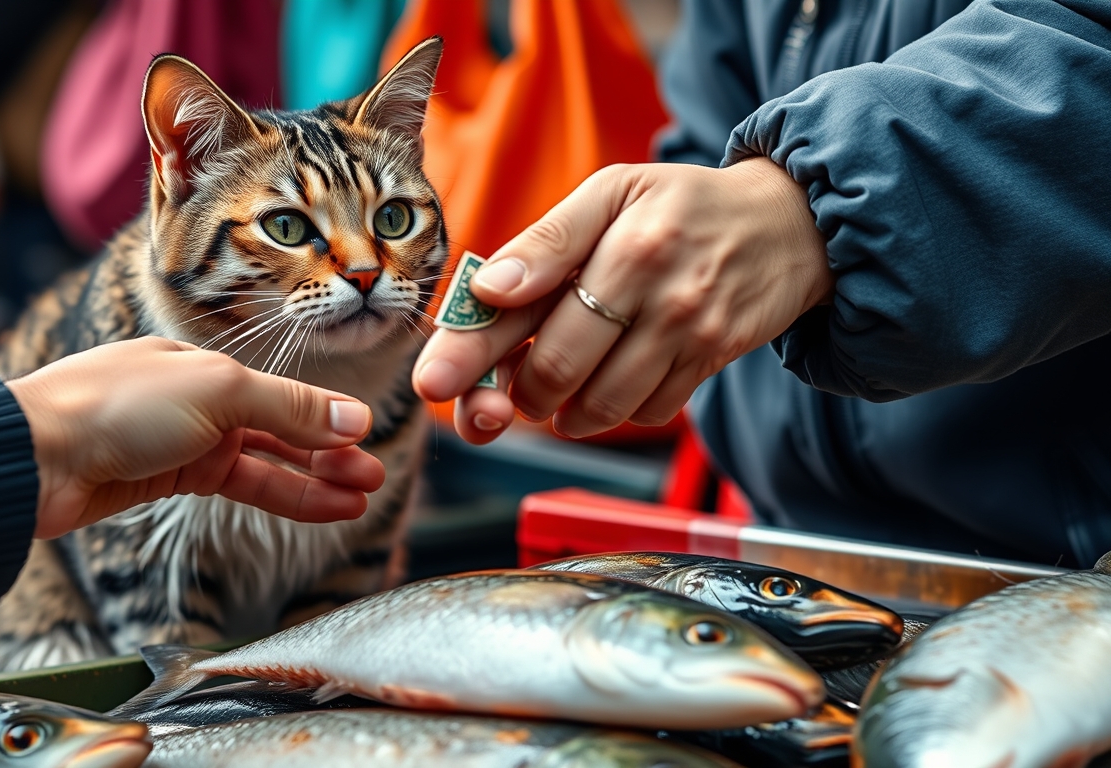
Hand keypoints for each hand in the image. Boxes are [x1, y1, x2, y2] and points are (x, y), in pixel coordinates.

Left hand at [7, 337, 385, 538]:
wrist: (33, 459)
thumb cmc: (112, 407)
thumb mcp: (216, 393)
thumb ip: (289, 408)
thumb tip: (353, 418)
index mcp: (204, 363)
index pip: (282, 391)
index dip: (326, 415)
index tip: (368, 437)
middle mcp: (197, 399)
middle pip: (280, 427)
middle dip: (330, 453)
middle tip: (375, 477)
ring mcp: (184, 441)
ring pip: (265, 462)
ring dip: (315, 480)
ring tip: (360, 499)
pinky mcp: (170, 479)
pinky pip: (241, 488)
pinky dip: (282, 497)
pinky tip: (316, 506)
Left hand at [413, 158, 831, 441]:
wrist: (792, 225)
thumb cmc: (682, 207)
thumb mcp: (612, 193)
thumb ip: (547, 240)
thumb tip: (488, 288)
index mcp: (616, 237)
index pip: (525, 305)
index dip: (471, 351)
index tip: (431, 382)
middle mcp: (654, 287)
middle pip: (556, 370)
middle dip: (519, 390)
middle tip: (513, 383)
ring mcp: (688, 331)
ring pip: (598, 405)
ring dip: (562, 409)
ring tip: (561, 381)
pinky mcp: (712, 362)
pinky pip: (644, 413)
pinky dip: (615, 410)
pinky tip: (615, 377)